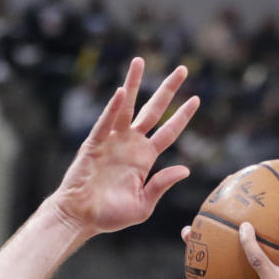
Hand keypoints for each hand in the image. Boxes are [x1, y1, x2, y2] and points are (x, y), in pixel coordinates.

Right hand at [52, 59, 198, 237]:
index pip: (169, 132)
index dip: (182, 116)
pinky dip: (112, 108)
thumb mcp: (144, 205)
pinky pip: (105, 123)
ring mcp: (112, 141)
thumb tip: (186, 169)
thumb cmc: (111, 215)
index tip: (196, 99)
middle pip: (153, 110)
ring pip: (126, 107)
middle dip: (167, 90)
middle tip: (182, 69)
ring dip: (133, 84)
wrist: (81, 217)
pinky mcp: (94, 143)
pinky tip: (120, 93)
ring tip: (139, 61)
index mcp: (145, 159)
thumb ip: (162, 185)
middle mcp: (131, 144)